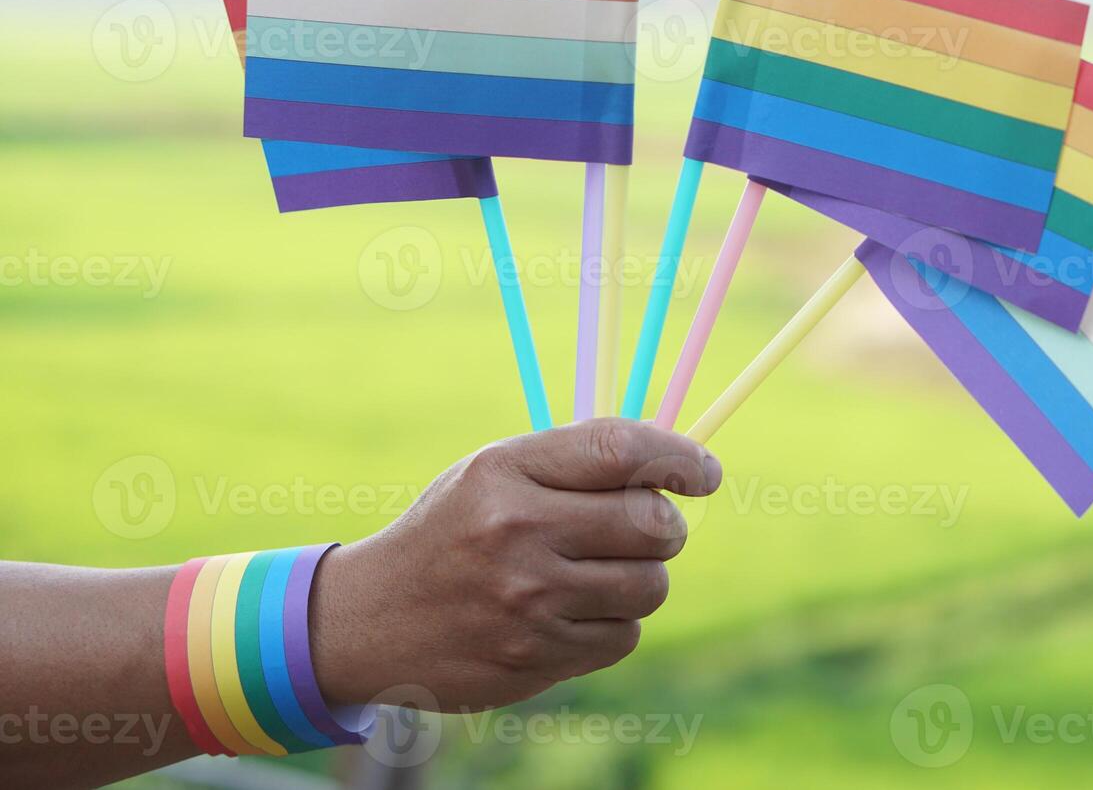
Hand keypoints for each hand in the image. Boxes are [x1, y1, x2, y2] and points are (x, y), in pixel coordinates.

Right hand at [307, 419, 721, 712]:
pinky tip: (571, 612)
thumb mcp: (495, 472)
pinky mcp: (535, 658)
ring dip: (641, 578)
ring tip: (598, 572)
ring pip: (650, 586)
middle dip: (664, 524)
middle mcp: (516, 532)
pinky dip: (613, 624)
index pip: (620, 450)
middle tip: (642, 527)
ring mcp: (526, 601)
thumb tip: (677, 461)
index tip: (704, 471)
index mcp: (506, 471)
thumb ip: (577, 461)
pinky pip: (625, 636)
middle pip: (653, 523)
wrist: (373, 618)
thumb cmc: (455, 530)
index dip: (678, 457)